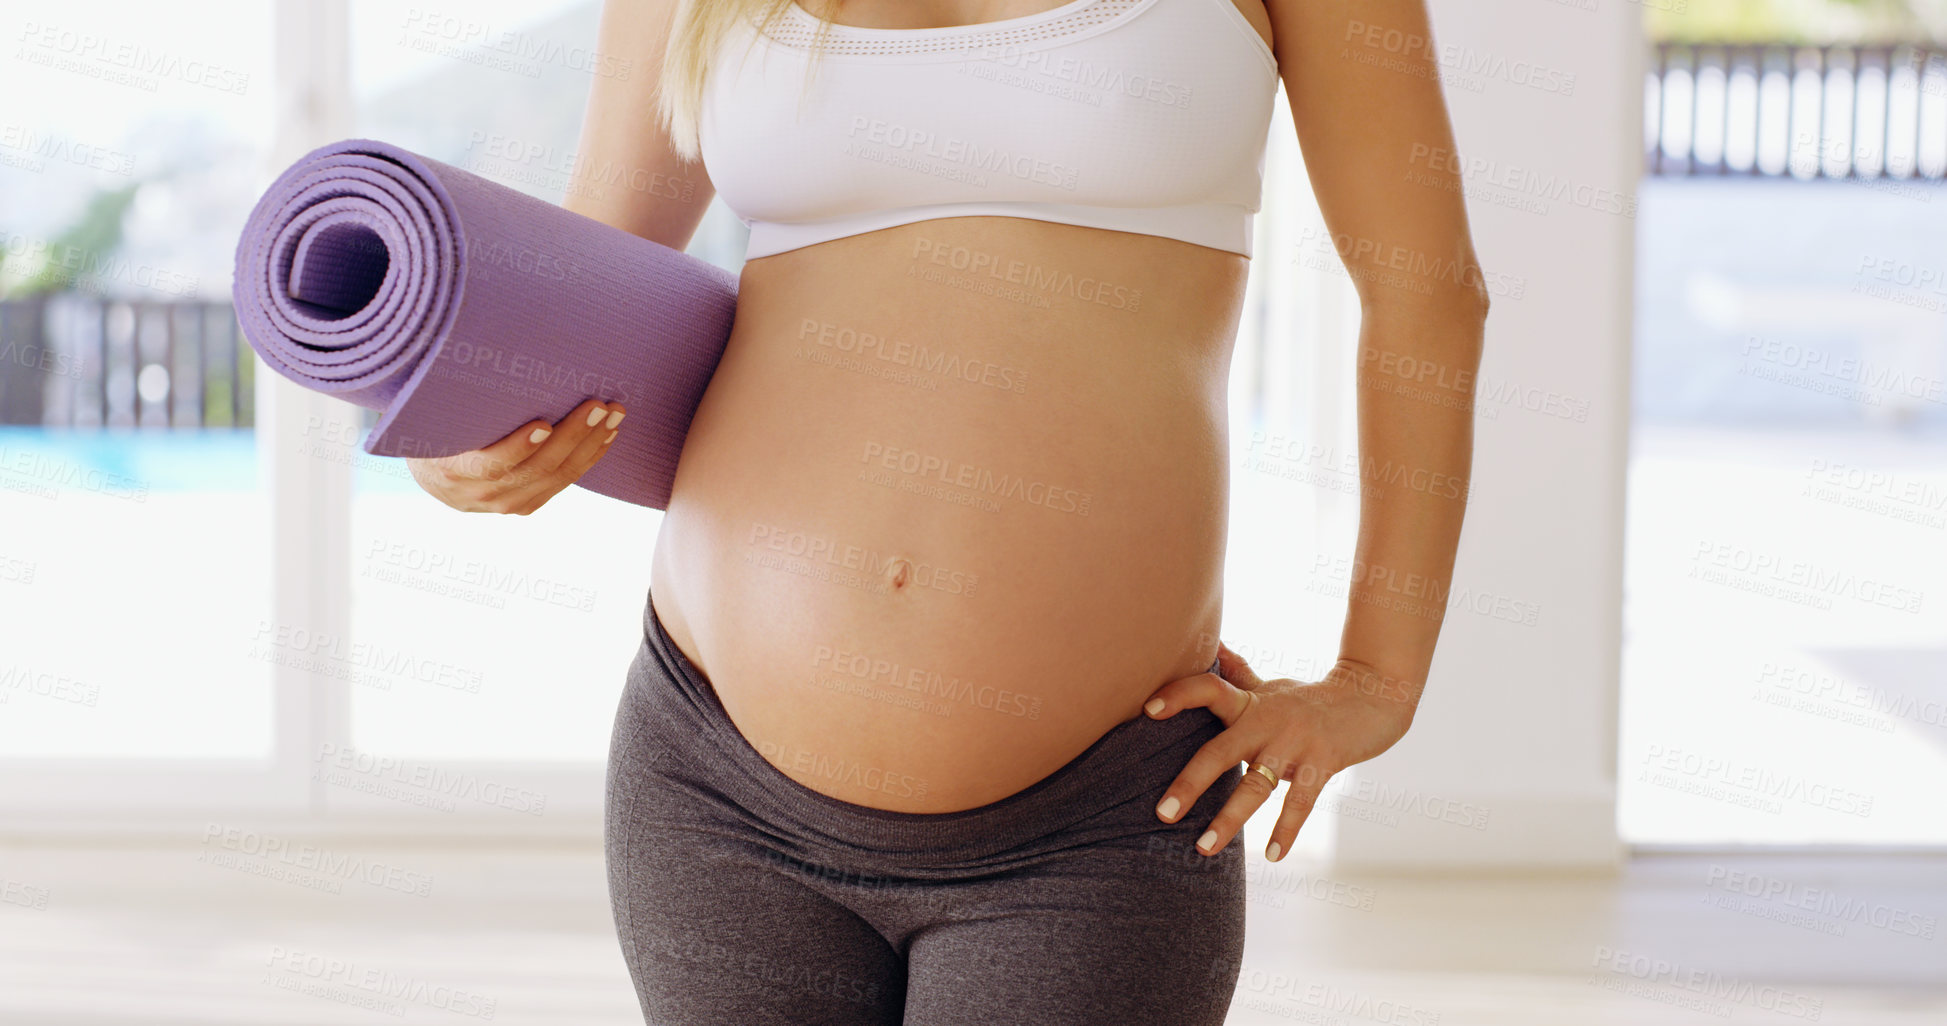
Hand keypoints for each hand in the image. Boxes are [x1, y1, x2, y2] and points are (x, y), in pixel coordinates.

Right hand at [405, 397, 625, 514]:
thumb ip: (459, 402)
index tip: (544, 422)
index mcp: (454, 470)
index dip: (519, 447)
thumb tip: (481, 350)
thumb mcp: (434, 421)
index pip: (491, 464)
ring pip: (557, 477)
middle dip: (572, 436)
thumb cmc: (435, 433)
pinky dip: (589, 457)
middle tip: (598, 406)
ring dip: (590, 444)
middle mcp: (482, 494)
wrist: (433, 477)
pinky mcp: (526, 505)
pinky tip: (608, 435)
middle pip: (536, 469)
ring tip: (614, 415)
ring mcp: (506, 504)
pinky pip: (563, 482)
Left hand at [1142, 643, 1419, 861]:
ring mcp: (1294, 743)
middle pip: (1219, 751)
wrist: (1373, 697)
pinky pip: (1300, 802)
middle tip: (1163, 813)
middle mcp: (1266, 721)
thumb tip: (1211, 646)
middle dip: (1190, 783)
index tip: (1147, 711)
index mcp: (1249, 703)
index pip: (1206, 690)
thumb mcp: (1271, 686)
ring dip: (1229, 819)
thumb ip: (1239, 675)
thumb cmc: (1310, 698)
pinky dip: (1286, 830)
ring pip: (1255, 786)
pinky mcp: (1323, 762)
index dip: (1177, 696)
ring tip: (1204, 849)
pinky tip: (1273, 856)